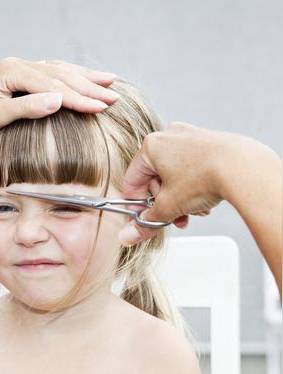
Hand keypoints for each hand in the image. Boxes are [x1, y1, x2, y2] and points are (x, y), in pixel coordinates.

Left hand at [0, 57, 118, 141]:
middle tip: (115, 96)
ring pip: (58, 70)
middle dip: (89, 86)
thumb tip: (58, 100)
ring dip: (84, 76)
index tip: (102, 107)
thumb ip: (27, 108)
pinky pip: (49, 73)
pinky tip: (79, 77)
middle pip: (61, 74)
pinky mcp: (17, 78)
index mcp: (12, 71)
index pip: (55, 85)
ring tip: (108, 80)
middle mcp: (17, 65)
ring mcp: (18, 70)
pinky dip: (68, 76)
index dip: (80, 98)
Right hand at [118, 122, 236, 244]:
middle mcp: (169, 136)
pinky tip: (201, 201)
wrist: (244, 168)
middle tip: (172, 217)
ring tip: (191, 212)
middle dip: (164, 203)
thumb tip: (130, 234)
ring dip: (179, 198)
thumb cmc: (205, 177)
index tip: (144, 218)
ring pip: (174, 176)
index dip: (137, 204)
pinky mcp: (207, 142)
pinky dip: (192, 187)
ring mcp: (189, 137)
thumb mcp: (168, 206)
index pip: (132, 181)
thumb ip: (146, 222)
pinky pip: (190, 168)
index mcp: (151, 146)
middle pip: (155, 179)